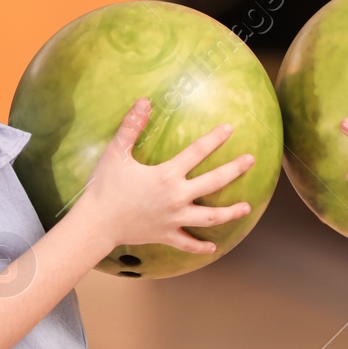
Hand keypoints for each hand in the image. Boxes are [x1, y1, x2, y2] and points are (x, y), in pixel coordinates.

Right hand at [74, 98, 255, 254]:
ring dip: (230, 212)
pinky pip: (188, 243)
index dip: (215, 138)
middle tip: (251, 160)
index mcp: (167, 175)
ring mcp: (174, 218)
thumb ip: (131, 126)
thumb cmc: (105, 187)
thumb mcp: (117, 153)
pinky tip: (213, 248)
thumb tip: (144, 101)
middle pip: (214, 182)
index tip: (229, 128)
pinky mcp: (166, 235)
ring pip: (210, 217)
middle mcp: (176, 197)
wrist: (96, 223)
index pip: (197, 151)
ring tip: (247, 207)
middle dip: (235, 170)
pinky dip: (201, 247)